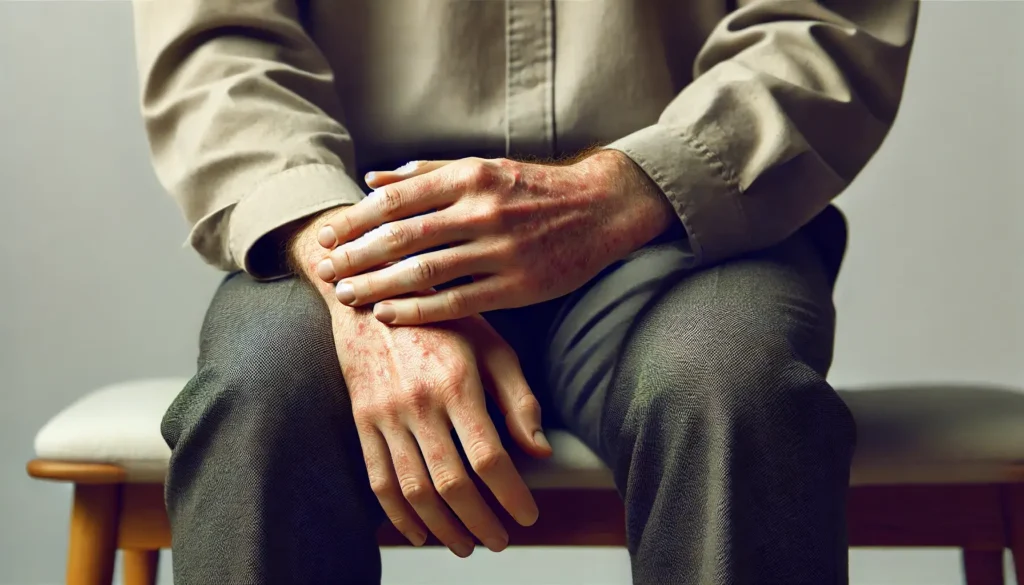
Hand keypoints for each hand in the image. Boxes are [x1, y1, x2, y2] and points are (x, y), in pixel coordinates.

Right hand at [290, 220, 552, 556]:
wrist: (371, 297)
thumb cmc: (442, 321)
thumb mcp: (491, 347)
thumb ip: (518, 399)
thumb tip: (539, 452)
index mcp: (457, 383)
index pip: (488, 457)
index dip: (510, 495)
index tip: (528, 517)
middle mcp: (418, 402)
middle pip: (451, 483)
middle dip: (480, 522)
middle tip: (501, 541)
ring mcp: (385, 415)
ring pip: (413, 490)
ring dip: (443, 528)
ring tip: (467, 545)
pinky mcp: (363, 422)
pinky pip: (379, 481)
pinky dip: (400, 517)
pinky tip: (422, 533)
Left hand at [313, 151, 674, 324]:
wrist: (600, 209)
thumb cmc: (533, 188)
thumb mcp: (483, 168)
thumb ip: (427, 173)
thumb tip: (372, 179)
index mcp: (470, 177)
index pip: (397, 199)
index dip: (355, 219)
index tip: (327, 235)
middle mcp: (482, 210)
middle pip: (402, 236)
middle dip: (356, 255)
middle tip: (325, 271)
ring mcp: (500, 250)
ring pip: (424, 271)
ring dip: (377, 285)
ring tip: (347, 295)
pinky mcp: (517, 286)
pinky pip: (456, 302)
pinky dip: (418, 309)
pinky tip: (389, 314)